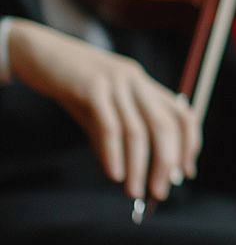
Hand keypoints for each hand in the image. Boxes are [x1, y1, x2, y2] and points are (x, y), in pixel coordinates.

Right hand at [5, 18, 198, 201]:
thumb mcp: (99, 110)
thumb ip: (116, 137)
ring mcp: (115, 82)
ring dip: (139, 166)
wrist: (39, 52)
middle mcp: (136, 81)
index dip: (188, 144)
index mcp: (145, 84)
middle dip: (166, 163)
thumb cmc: (72, 85)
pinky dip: (113, 153)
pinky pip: (108, 125)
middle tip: (159, 192)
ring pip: (136, 130)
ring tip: (134, 192)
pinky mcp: (90, 87)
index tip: (184, 173)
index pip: (182, 114)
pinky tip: (115, 174)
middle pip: (164, 125)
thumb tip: (128, 175)